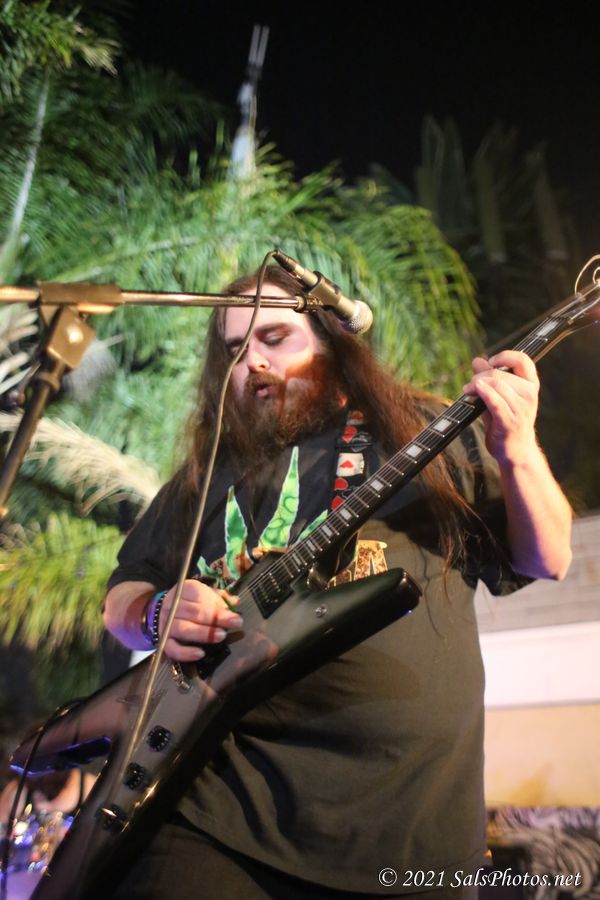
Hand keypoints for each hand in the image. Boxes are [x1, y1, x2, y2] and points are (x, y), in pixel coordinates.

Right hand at [159, 579, 241, 661]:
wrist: (165, 612)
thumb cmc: (192, 602)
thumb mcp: (205, 594)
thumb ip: (220, 597)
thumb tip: (235, 601)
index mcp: (185, 589)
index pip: (200, 596)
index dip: (218, 606)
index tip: (235, 616)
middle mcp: (172, 605)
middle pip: (193, 612)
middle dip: (215, 619)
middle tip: (234, 624)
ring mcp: (167, 623)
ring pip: (184, 629)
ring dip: (204, 633)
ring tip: (221, 636)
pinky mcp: (163, 641)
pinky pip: (172, 648)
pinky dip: (185, 653)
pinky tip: (200, 654)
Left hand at [462, 350, 539, 465]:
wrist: (516, 451)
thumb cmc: (505, 422)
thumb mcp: (499, 397)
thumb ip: (489, 378)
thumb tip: (477, 360)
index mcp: (531, 385)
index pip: (523, 360)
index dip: (504, 356)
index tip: (490, 362)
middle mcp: (529, 395)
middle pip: (499, 373)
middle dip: (480, 376)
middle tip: (470, 385)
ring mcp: (522, 409)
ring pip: (496, 384)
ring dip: (476, 384)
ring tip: (467, 391)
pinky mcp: (510, 421)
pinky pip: (495, 401)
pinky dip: (483, 393)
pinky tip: (473, 391)